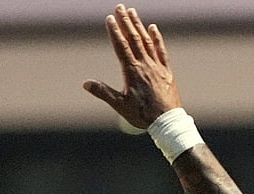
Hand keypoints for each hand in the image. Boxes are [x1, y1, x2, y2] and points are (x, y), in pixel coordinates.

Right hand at [83, 4, 181, 127]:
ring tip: (133, 12)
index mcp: (132, 71)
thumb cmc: (143, 115)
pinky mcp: (167, 71)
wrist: (167, 122)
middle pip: (134, 39)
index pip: (121, 46)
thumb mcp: (120, 105)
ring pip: (147, 41)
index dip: (115, 31)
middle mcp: (145, 65)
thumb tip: (85, 83)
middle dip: (126, 22)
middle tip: (120, 7)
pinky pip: (161, 51)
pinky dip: (157, 39)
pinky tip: (153, 28)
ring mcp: (157, 67)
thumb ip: (103, 92)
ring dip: (139, 26)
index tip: (110, 18)